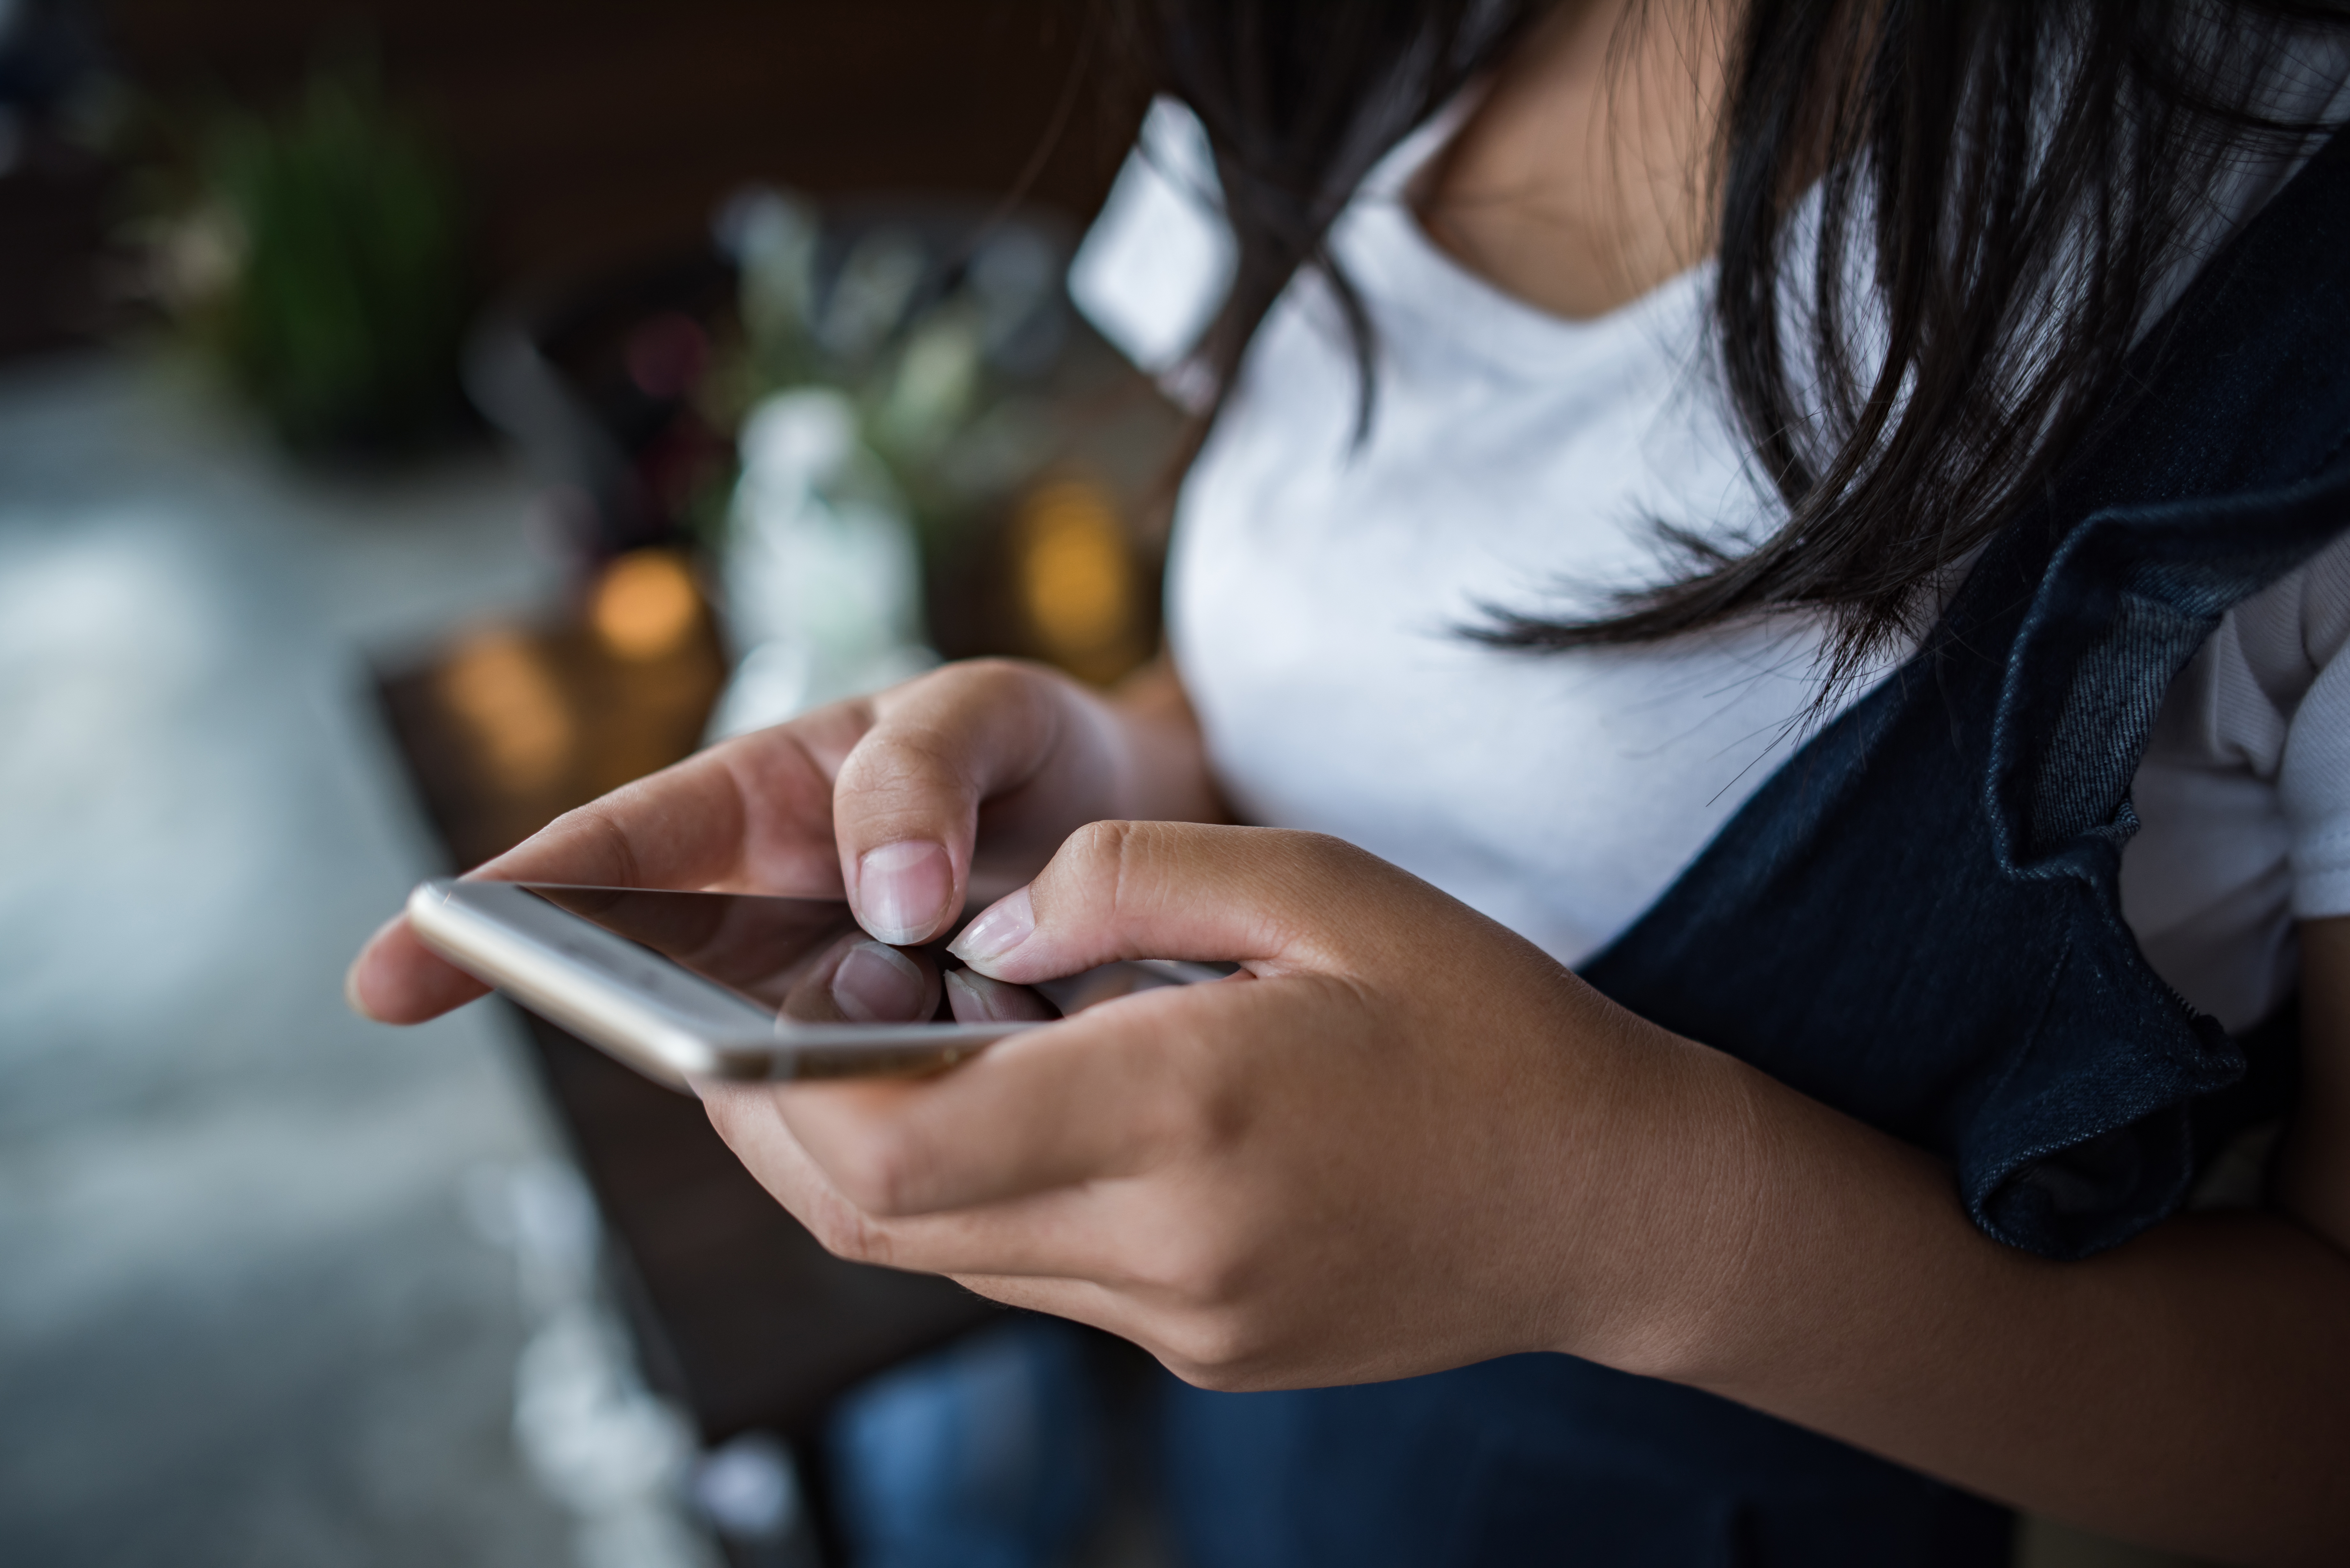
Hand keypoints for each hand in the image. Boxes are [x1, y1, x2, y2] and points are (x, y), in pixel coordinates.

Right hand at [346, 657, 1218, 1024]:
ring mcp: (819, 1009)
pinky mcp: (892, 1078)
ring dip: (827, 1070)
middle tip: (768, 1032)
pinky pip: (863, 1120)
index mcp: (751, 810)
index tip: (387, 972)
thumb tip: (884, 899)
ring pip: (762, 1078)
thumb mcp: (988, 710)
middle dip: (678, 1026)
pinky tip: (990, 1066)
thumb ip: (925, 773)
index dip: (502, 912)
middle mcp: (762, 924)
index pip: (605, 857)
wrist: (1142, 821)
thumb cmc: (1037, 750)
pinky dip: (912, 1106)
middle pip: (665, 991)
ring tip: (952, 1000)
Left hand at [700, 821, 1769, 1389]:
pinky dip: (966, 1194)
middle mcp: (1169, 1248)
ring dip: (861, 1162)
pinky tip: (982, 1109)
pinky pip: (1027, 1275)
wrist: (1613, 1199)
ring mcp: (1184, 1322)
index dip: (771, 1080)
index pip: (894, 1139)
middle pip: (881, 1215)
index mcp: (1192, 1115)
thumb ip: (1135, 875)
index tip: (725, 1009)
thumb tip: (985, 915)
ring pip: (939, 1257)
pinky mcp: (1203, 1349)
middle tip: (731, 1030)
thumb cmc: (1483, 1021)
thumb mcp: (1325, 886)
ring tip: (842, 1053)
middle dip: (774, 1124)